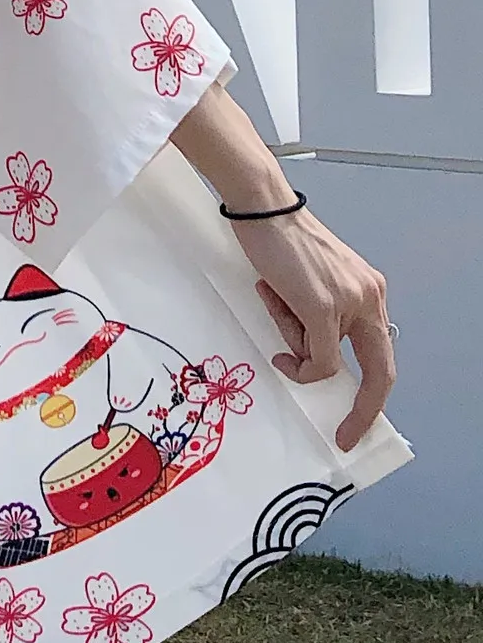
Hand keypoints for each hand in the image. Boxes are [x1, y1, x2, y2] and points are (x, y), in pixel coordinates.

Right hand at [228, 206, 393, 451]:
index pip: (381, 351)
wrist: (262, 207)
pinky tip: (283, 355)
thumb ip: (320, 314)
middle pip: (381, 371)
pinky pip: (319, 358)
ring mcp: (349, 303)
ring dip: (296, 347)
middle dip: (364, 410)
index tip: (356, 416)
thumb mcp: (309, 281)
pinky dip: (301, 365)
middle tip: (346, 435)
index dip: (372, 390)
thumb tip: (309, 355)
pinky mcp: (324, 307)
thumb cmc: (277, 239)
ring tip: (275, 306)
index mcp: (368, 290)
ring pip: (329, 358)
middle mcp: (368, 297)